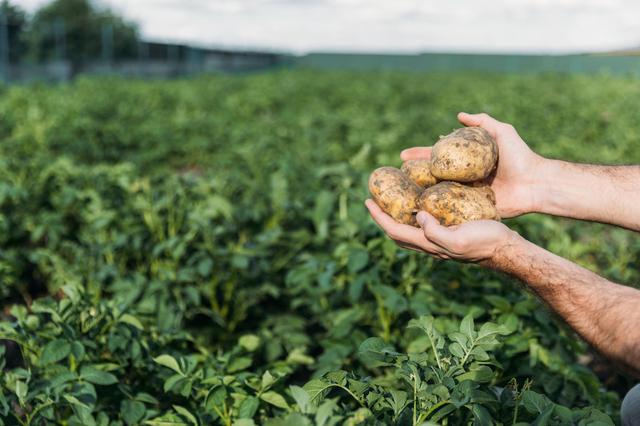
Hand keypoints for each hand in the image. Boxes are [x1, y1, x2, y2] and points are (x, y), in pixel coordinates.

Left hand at [365, 199, 517, 264]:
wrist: (506, 248)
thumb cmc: (486, 241)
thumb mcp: (458, 239)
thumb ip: (435, 232)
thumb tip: (417, 216)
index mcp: (429, 244)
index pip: (395, 231)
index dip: (379, 217)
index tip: (368, 201)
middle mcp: (430, 244)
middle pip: (396, 233)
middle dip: (382, 217)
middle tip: (374, 200)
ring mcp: (439, 241)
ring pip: (408, 231)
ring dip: (396, 217)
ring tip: (391, 201)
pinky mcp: (449, 234)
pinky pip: (423, 225)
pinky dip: (413, 214)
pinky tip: (420, 202)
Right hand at [401, 112, 543, 217]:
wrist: (535, 183)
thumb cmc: (520, 157)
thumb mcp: (502, 133)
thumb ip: (483, 123)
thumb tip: (459, 115)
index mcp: (467, 162)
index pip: (438, 157)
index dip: (420, 156)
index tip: (403, 156)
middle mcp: (463, 178)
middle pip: (432, 176)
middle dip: (413, 175)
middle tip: (395, 176)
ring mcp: (466, 195)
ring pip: (438, 194)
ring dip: (420, 194)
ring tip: (400, 195)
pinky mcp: (472, 210)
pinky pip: (451, 210)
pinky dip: (436, 211)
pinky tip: (418, 212)